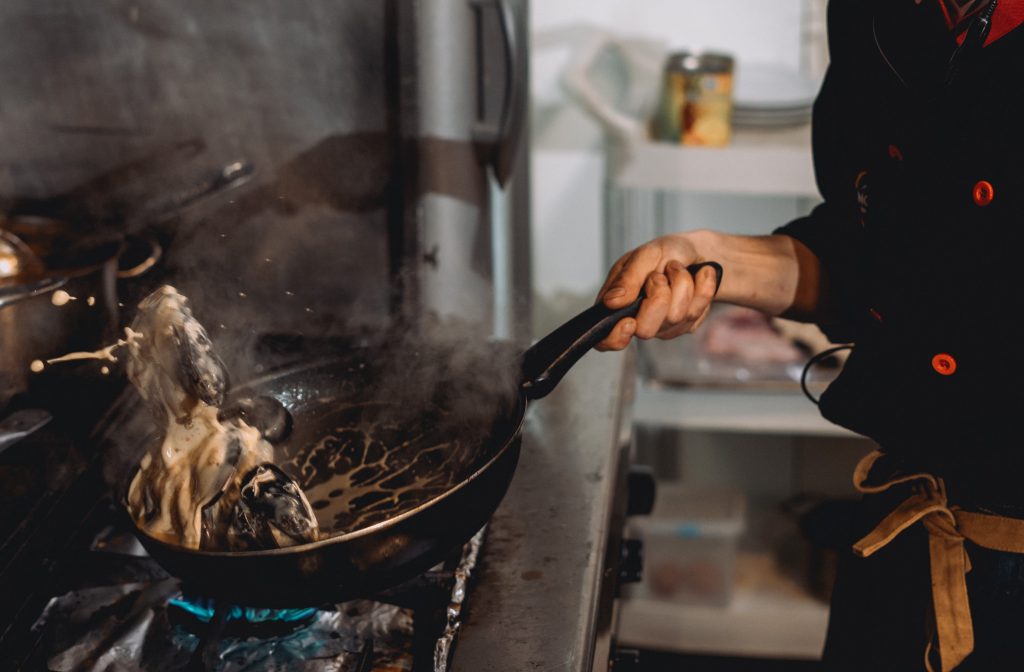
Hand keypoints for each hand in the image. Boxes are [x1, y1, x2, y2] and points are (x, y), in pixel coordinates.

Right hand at [595, 234, 719, 350]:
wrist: (698, 251)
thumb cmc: (666, 251)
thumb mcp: (645, 255)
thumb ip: (628, 278)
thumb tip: (611, 302)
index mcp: (617, 303)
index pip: (606, 339)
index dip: (615, 337)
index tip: (629, 322)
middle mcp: (638, 319)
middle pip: (645, 330)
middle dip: (660, 296)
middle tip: (660, 275)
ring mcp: (663, 326)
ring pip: (676, 318)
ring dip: (683, 284)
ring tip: (679, 269)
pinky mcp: (686, 325)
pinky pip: (697, 314)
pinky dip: (702, 288)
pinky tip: (699, 276)